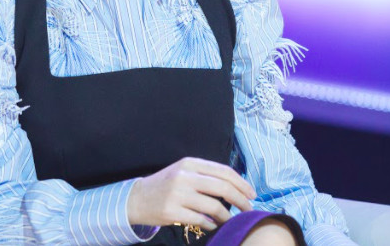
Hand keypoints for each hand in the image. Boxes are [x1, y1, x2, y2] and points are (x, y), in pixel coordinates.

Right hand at [126, 157, 255, 230]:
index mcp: (189, 164)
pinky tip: (213, 225)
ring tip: (231, 221)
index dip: (241, 183)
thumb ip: (205, 175)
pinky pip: (201, 220)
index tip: (251, 194)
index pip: (223, 171)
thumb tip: (236, 185)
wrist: (137, 199)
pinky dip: (212, 224)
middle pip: (222, 188)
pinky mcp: (172, 212)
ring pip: (214, 207)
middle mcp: (184, 177)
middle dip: (241, 200)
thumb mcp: (183, 172)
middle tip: (248, 209)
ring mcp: (177, 194)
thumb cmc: (165, 186)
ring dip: (227, 217)